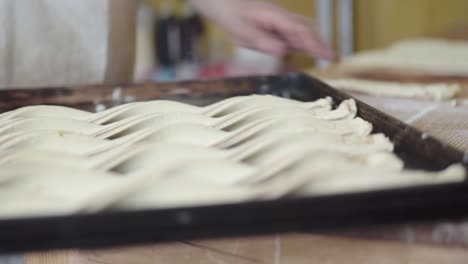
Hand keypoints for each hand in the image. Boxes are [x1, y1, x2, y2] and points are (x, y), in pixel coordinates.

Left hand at [189, 0, 333, 58]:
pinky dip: (304, 41)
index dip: (316, 44)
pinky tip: (309, 49)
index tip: (328, 54)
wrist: (221, 1)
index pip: (301, 31)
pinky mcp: (275, 25)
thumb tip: (282, 50)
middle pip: (307, 29)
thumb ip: (262, 40)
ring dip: (315, 42)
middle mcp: (281, 17)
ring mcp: (279, 20)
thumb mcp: (242, 31)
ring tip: (327, 55)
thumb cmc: (230, 13)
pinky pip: (294, 33)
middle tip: (335, 58)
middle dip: (321, 43)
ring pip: (303, 29)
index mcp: (275, 17)